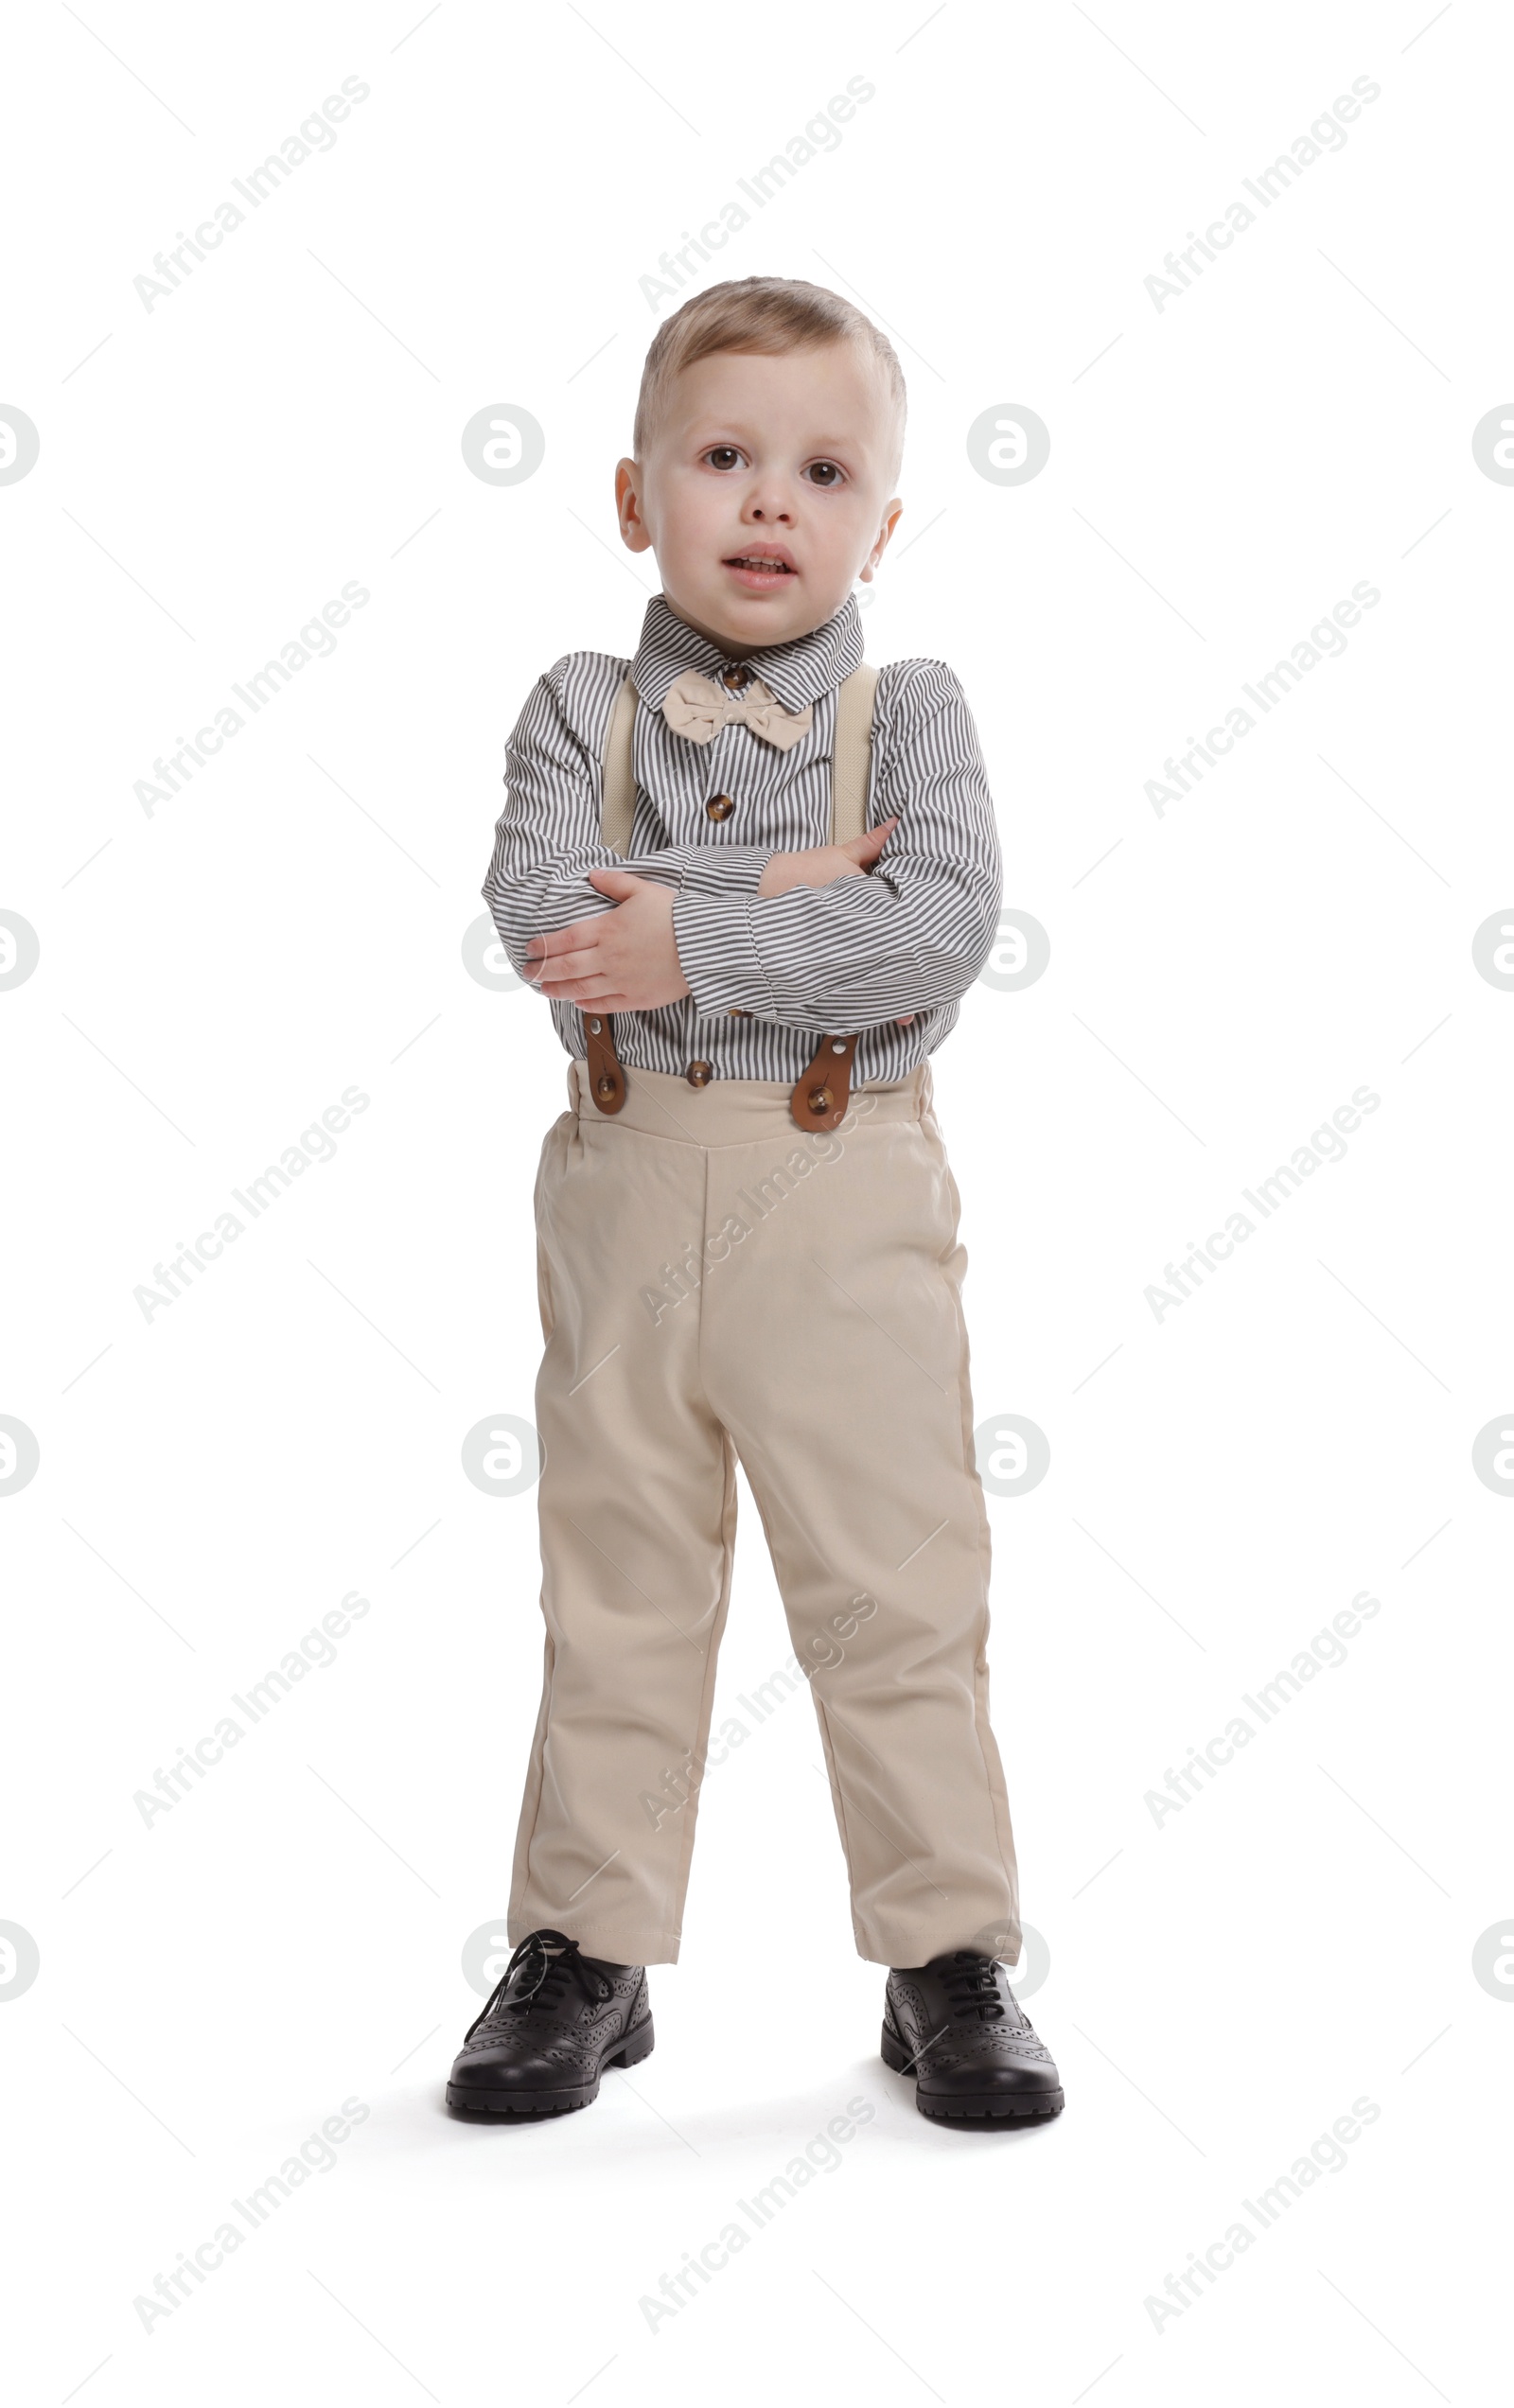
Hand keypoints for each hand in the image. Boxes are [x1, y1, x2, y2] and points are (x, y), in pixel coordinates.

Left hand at [522, 868, 691, 1010]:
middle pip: (567, 966)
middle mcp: (610, 957)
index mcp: (608, 929)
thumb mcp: (644, 890)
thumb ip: (615, 883)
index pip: (566, 939)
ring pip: (580, 988)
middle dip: (542, 970)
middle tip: (527, 972)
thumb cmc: (676, 916)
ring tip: (543, 989)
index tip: (530, 949)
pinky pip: (604, 1004)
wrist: (703, 945)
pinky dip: (586, 1003)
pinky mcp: (636, 998)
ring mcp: (622, 980)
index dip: (544, 946)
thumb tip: (593, 875)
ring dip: (558, 990)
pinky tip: (576, 1001)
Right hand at [756, 816, 914, 1025]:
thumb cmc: (803, 873)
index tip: (939, 959)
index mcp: (864, 910)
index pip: (898, 930)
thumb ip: (871, 843)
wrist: (761, 890)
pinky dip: (859, 1002)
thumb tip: (897, 821)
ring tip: (907, 1017)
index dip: (919, 947)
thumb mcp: (839, 855)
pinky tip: (869, 1012)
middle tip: (931, 1001)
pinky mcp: (819, 965)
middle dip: (908, 984)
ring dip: (885, 999)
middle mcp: (853, 936)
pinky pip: (844, 989)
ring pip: (867, 983)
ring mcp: (835, 955)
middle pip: (888, 963)